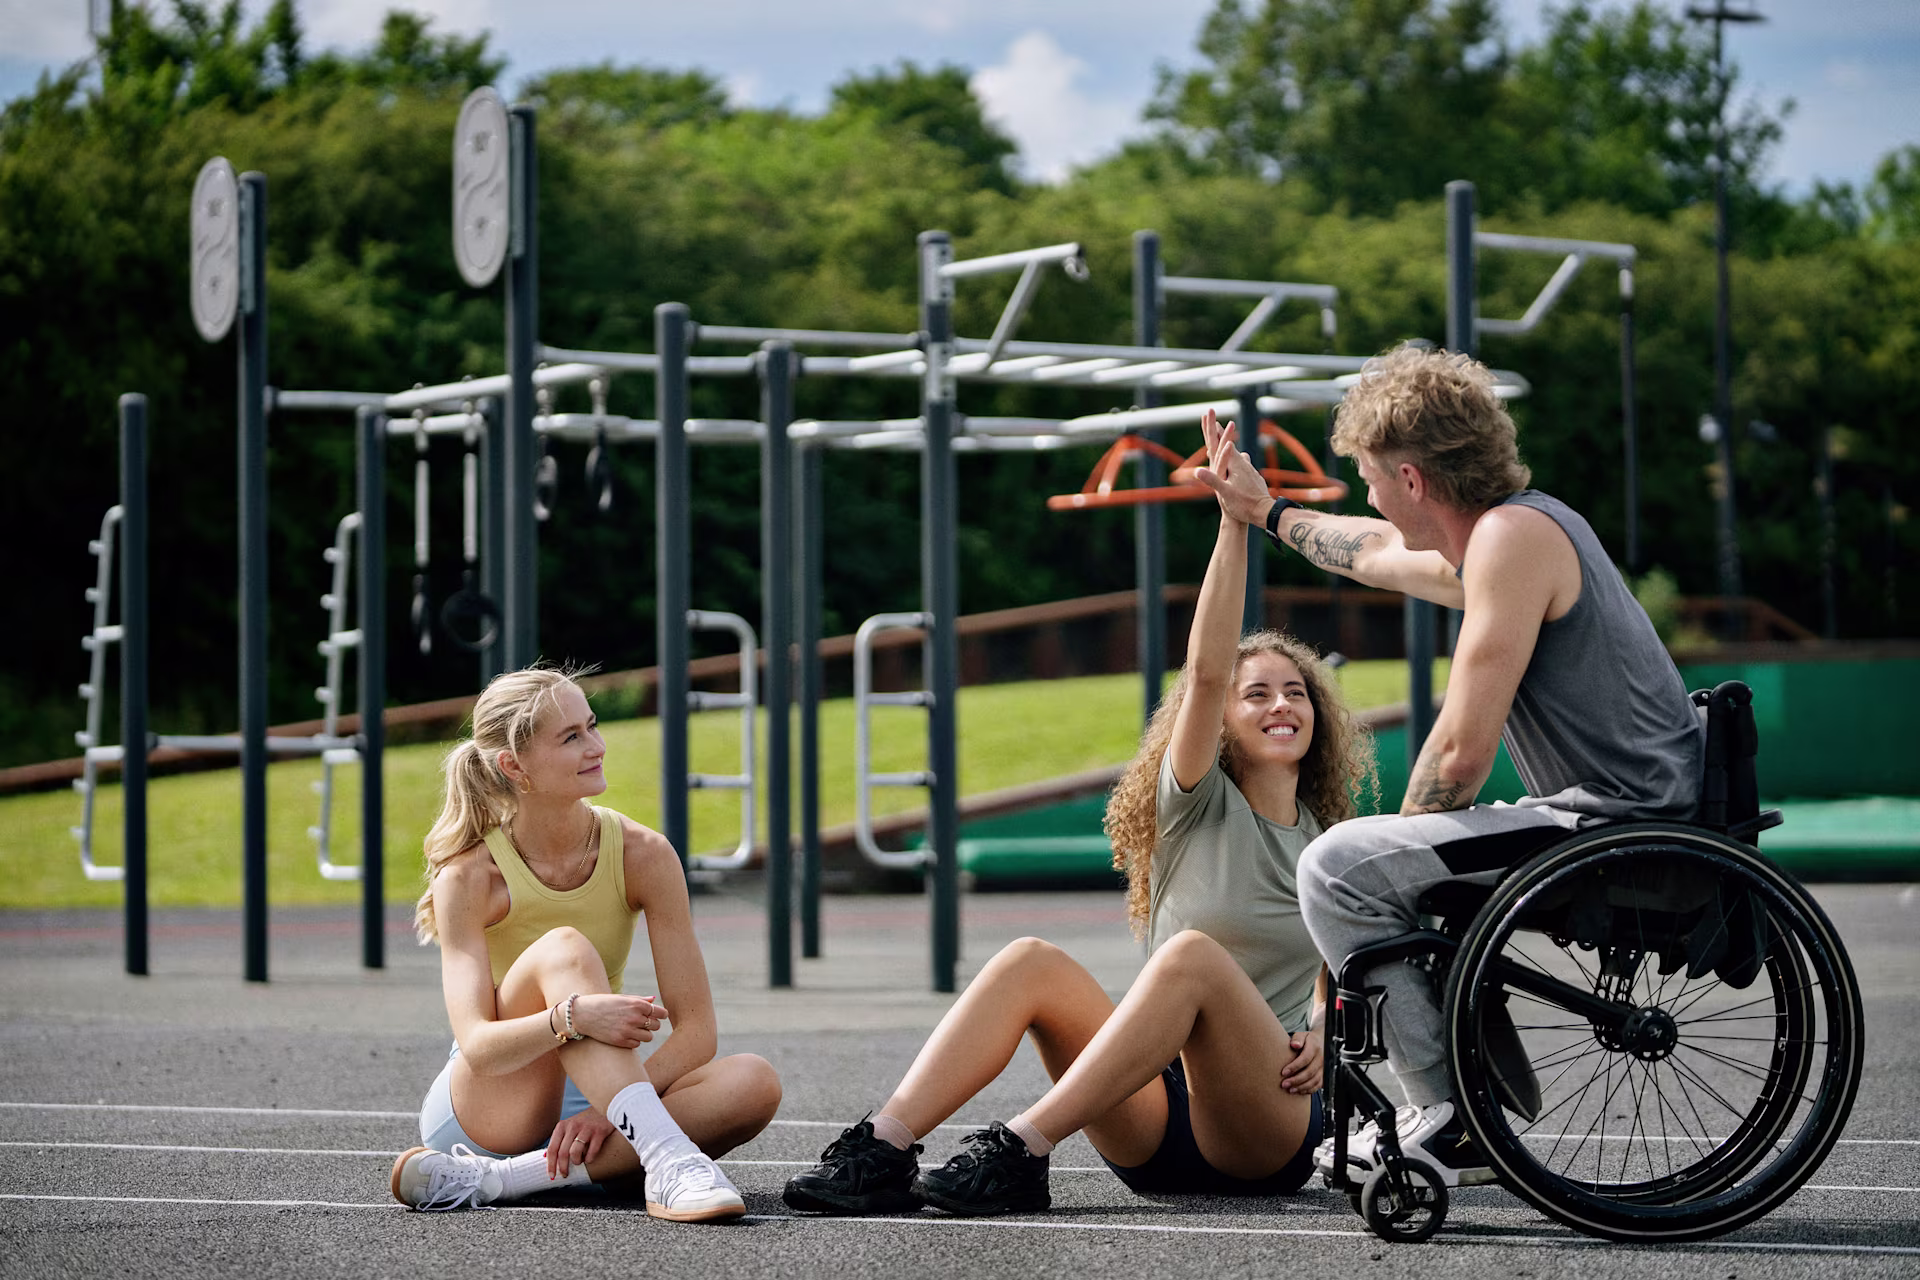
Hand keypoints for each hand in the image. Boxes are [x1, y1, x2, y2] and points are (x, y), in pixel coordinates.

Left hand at [546, 1106, 614, 1178]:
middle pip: (562, 1153)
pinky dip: (589, 1159)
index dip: (551, 1164)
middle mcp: (573, 1126)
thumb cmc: (585, 1122)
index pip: (552, 1148)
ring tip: (580, 1162)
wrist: (606, 1108)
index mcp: (562, 1126)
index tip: (551, 1176)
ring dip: (577, 1162)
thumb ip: (559, 1140)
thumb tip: (545, 1157)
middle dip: (563, 1168)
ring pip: (575, 1153)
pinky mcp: (599, 1132)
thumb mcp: (569, 1126)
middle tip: (565, 1175)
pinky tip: (590, 1158)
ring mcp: (586, 1128)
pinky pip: (591, 1152)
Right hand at [571, 992, 668, 1048]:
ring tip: (635, 1029)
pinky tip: (626, 1034)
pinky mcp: (620, 1041)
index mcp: (636, 1004)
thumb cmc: (603, 1003)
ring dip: (644, 1033)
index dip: (661, 1014)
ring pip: (649, 1037)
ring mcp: (627, 1031)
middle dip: (652, 1024)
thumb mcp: (621, 998)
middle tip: (643, 1022)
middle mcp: (634, 1018)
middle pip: (656, 1026)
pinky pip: (637, 1044)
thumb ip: (640, 1000)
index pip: (661, 1013)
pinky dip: (634, 1040)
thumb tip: (654, 1000)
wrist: (582, 1014)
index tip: (658, 1015)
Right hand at [1193, 408, 1273, 526]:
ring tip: (1226, 442)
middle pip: (1230, 446)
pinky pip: (1243, 465)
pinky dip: (1237, 460)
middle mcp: (1244, 464)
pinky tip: (1240, 463)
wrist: (1266, 512)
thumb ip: (1212, 480)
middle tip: (1216, 423)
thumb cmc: (1244, 505)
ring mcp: (1250, 470)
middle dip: (1222, 434)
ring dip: (1230, 447)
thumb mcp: (1225, 494)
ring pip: (1238, 455)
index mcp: (1235, 465)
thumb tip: (1197, 470)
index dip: (1215, 431)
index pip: (1222, 444)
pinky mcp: (1254, 477)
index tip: (1210, 418)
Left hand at [1281, 1028, 1322, 1094]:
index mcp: (1315, 1047)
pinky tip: (1299, 1091)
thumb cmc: (1308, 1040)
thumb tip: (1294, 1044)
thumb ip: (1297, 1039)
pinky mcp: (1325, 1075)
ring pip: (1314, 1081)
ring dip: (1301, 1087)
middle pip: (1309, 1072)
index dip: (1294, 1067)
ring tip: (1290, 1090)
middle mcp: (1321, 1058)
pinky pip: (1318, 1085)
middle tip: (1284, 1084)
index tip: (1283, 1072)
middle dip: (1296, 1080)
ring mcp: (1324, 1068)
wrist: (1322, 1042)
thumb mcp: (1302, 1035)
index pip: (1304, 1059)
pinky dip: (1309, 1090)